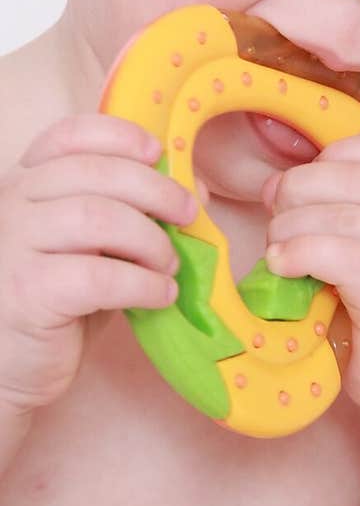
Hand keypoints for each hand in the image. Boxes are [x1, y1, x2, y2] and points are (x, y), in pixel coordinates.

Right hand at [0, 115, 197, 418]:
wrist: (4, 369)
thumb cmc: (54, 306)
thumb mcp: (92, 251)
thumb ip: (131, 217)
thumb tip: (195, 191)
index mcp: (25, 184)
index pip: (67, 136)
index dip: (117, 136)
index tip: (156, 152)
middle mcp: (12, 204)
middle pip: (95, 173)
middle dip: (154, 189)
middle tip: (187, 215)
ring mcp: (14, 246)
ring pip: (99, 218)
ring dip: (150, 239)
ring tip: (169, 265)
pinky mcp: (28, 291)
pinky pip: (100, 275)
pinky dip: (143, 283)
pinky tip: (161, 295)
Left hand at [261, 133, 359, 418]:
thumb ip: (348, 208)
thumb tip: (278, 185)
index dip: (332, 157)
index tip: (304, 185)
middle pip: (354, 177)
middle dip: (300, 189)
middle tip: (276, 215)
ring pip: (343, 216)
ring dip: (292, 226)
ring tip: (275, 248)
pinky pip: (343, 257)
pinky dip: (301, 253)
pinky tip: (281, 265)